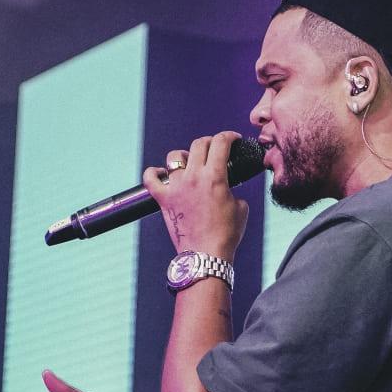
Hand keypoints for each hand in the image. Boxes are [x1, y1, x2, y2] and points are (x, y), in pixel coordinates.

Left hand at [144, 131, 250, 260]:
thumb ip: (233, 191)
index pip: (221, 143)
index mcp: (215, 176)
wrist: (206, 255)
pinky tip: (160, 174)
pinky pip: (150, 178)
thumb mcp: (241, 208)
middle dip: (210, 142)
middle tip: (215, 149)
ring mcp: (176, 187)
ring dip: (185, 156)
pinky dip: (153, 173)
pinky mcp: (164, 199)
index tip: (232, 139)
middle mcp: (193, 177)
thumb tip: (227, 189)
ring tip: (190, 163)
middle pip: (199, 144)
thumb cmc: (225, 235)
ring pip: (175, 156)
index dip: (229, 136)